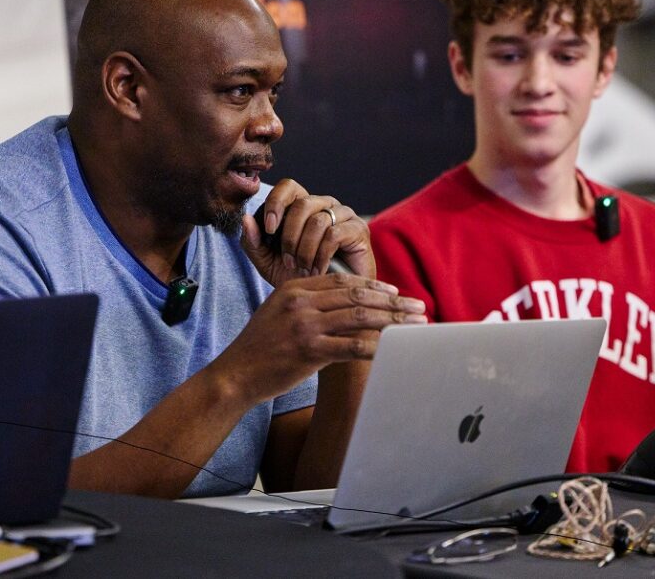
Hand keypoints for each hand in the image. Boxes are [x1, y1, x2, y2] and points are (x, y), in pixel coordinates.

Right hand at [210, 273, 425, 404]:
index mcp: (295, 287)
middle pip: (357, 296)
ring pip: (360, 317)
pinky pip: (353, 346)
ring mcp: (306, 325)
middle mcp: (302, 301)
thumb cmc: (260, 346)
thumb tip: (342, 302)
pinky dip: (377, 346)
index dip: (374, 286)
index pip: (343, 281)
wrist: (236, 374)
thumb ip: (307, 301)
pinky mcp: (310, 351)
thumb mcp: (278, 310)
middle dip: (393, 301)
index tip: (395, 291)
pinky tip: (395, 348)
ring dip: (393, 321)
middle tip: (418, 306)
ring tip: (416, 325)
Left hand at [242, 179, 373, 286]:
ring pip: (317, 220)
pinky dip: (321, 255)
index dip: (276, 203)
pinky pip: (334, 234)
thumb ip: (252, 242)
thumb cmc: (298, 277)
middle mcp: (323, 204)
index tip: (269, 230)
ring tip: (303, 269)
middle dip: (289, 236)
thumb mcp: (267, 262)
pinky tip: (317, 270)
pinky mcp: (358, 229)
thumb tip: (246, 219)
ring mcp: (343, 214)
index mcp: (301, 205)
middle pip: (302, 204)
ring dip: (305, 249)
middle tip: (288, 261)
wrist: (328, 299)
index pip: (288, 186)